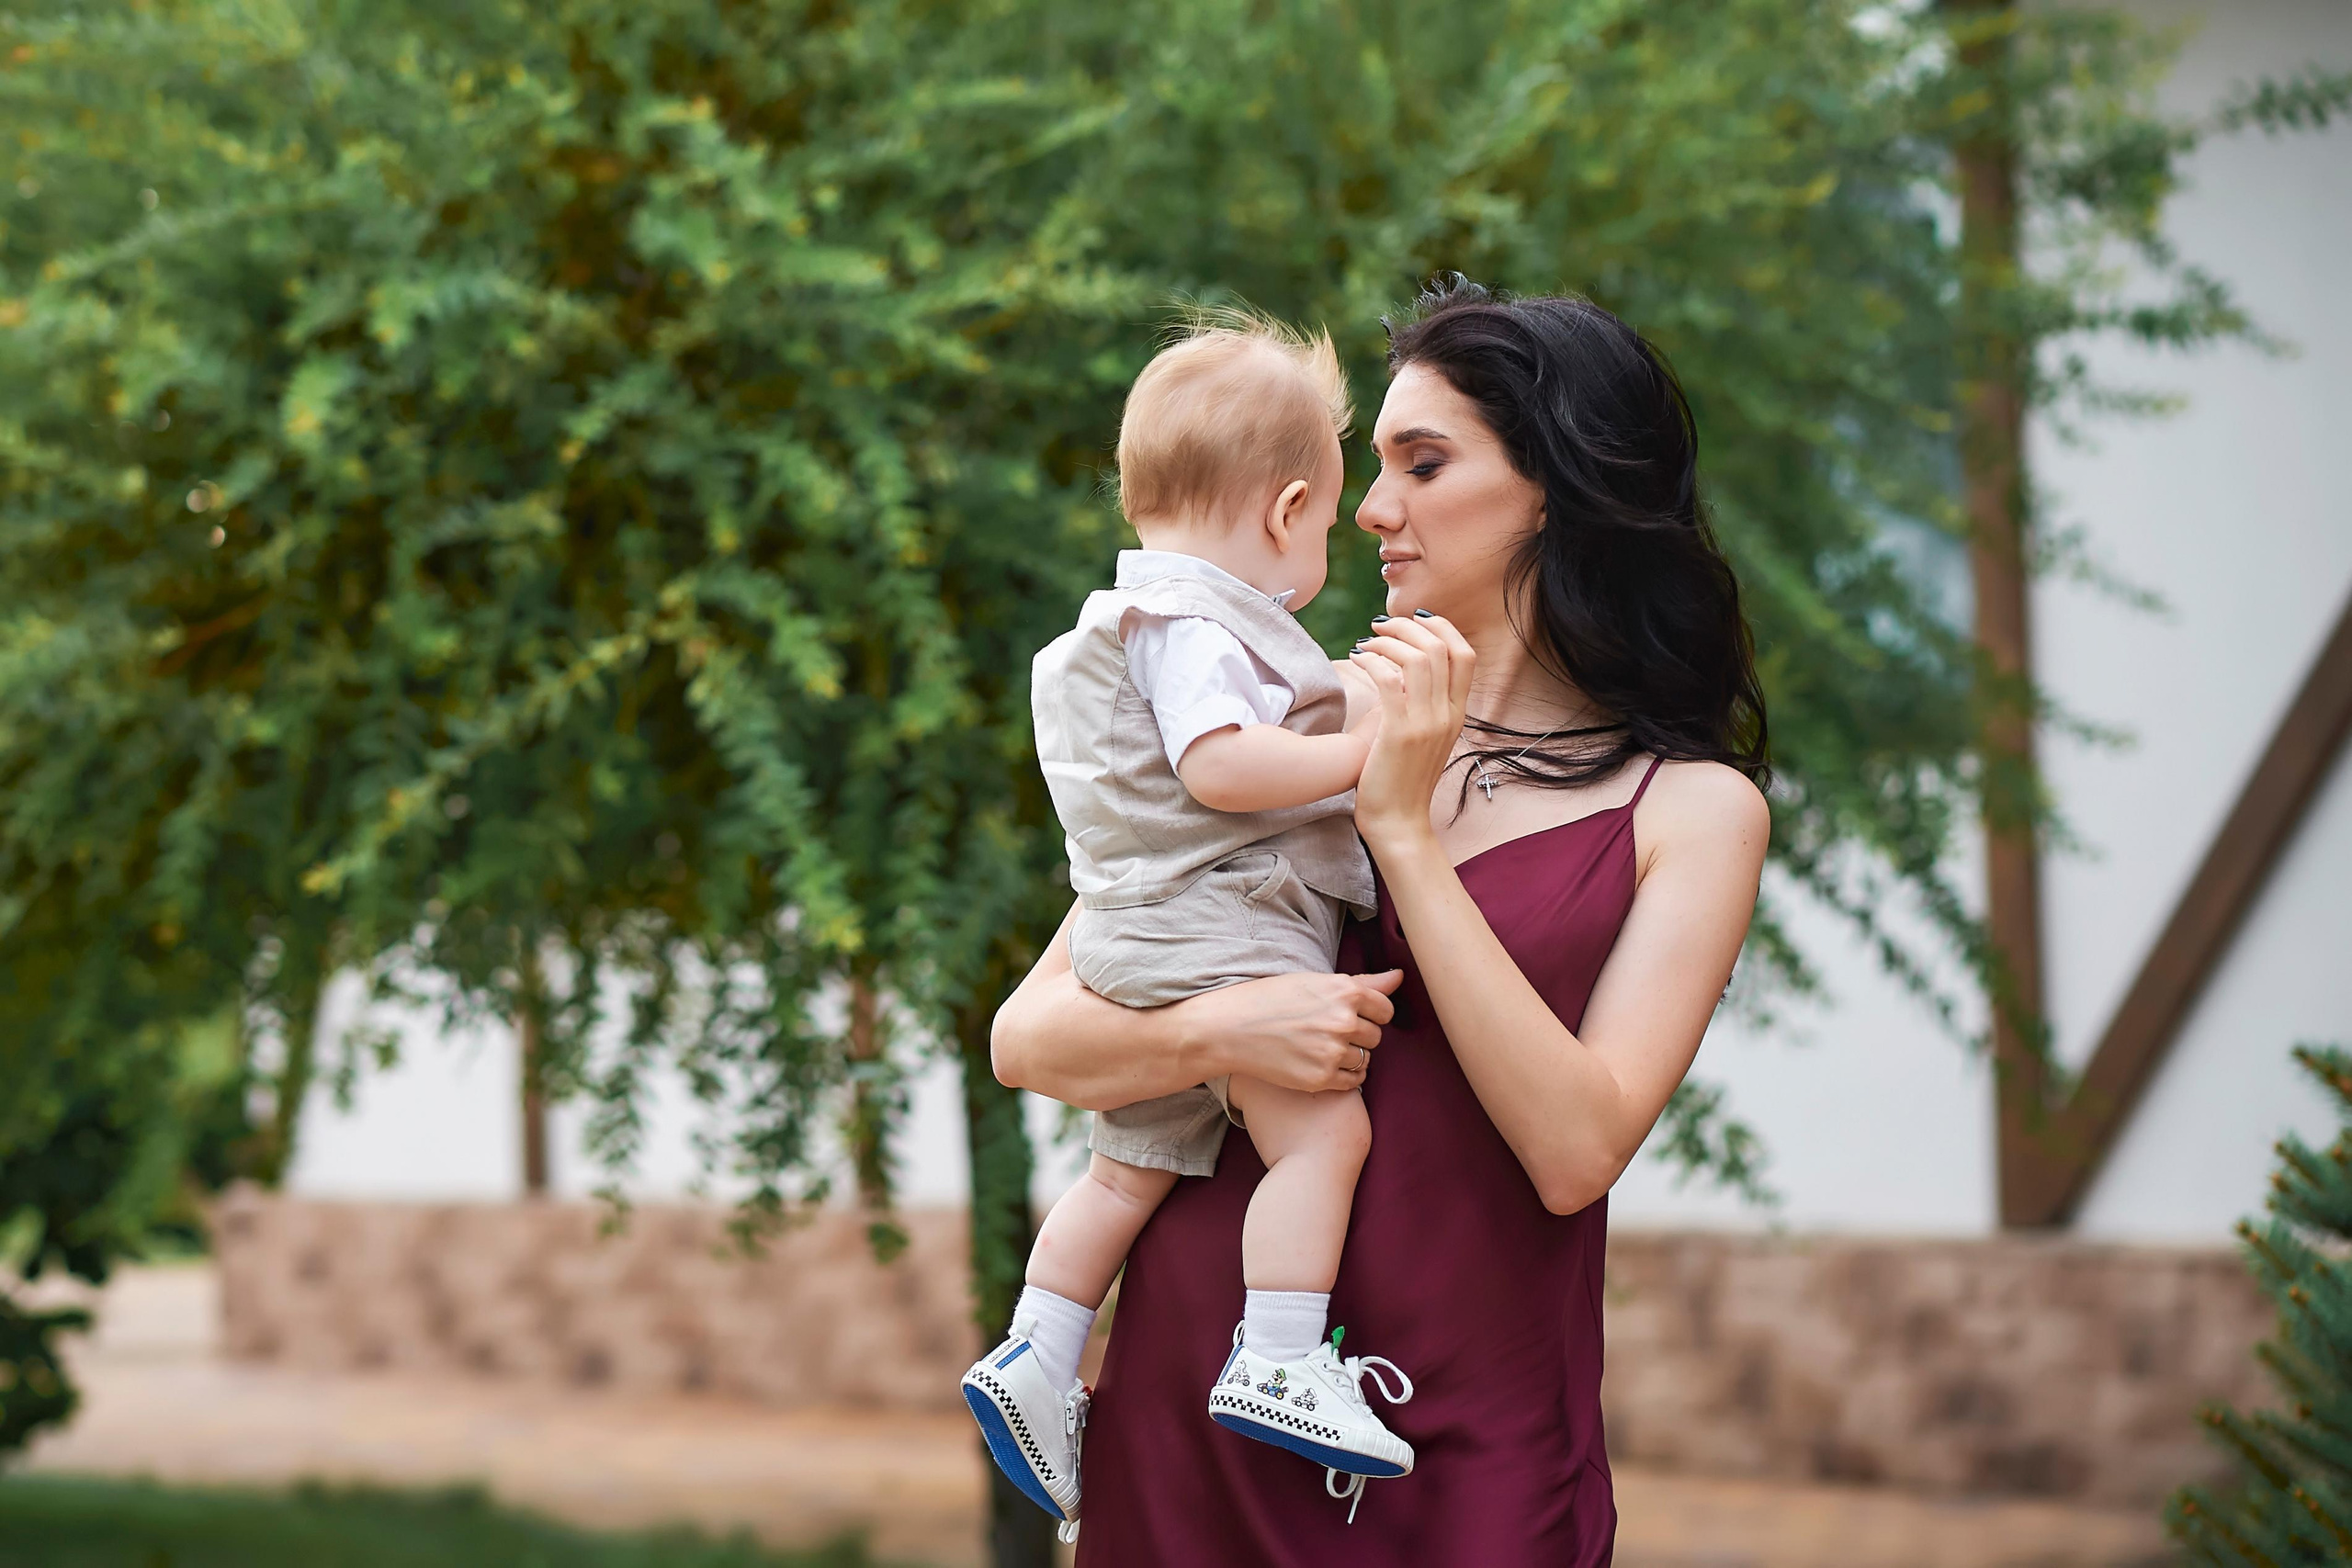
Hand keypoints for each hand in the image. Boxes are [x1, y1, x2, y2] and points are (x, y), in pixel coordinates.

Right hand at [1184, 968, 1400, 1092]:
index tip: (1348, 1015)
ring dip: (1349, 1057)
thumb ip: (1363, 983)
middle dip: (1357, 1036)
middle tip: (1326, 1032)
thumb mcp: (1315, 981)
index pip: (1385, 1010)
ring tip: (1320, 1048)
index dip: (1369, 1014)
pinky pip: (1353, 1083)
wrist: (1228, 1029)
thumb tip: (1400, 976)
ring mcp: (1332, 1052)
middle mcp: (1343, 1021)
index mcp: (1345, 991)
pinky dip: (1343, 1077)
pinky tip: (1321, 1065)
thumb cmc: (1269, 999)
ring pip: (1364, 1060)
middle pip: (1375, 1037)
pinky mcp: (1320, 1078)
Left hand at [1348, 611, 1474, 850]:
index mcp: (1457, 714)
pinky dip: (1372, 662)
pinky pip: (1389, 680)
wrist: (1399, 823)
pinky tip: (1357, 661)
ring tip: (1367, 642)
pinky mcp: (1400, 733)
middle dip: (1408, 628)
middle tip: (1380, 626)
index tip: (1414, 621)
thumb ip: (1423, 705)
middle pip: (1441, 647)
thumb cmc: (1403, 780)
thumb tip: (1403, 672)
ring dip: (1389, 642)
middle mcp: (1448, 714)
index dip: (1442, 628)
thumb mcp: (1425, 738)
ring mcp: (1426, 723)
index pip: (1465, 655)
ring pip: (1418, 658)